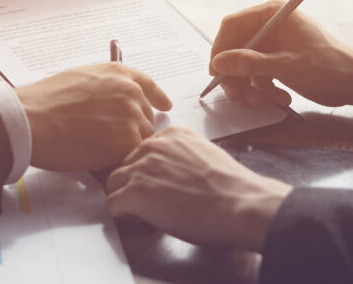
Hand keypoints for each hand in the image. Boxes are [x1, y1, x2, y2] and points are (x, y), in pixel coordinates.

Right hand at [16, 63, 171, 171]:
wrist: (33, 119)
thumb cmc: (45, 101)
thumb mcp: (81, 79)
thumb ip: (104, 88)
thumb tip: (109, 103)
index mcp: (119, 74)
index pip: (148, 85)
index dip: (157, 96)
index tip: (164, 105)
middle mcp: (131, 91)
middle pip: (144, 118)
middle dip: (131, 130)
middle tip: (109, 140)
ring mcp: (131, 116)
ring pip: (140, 140)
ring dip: (125, 148)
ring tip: (97, 151)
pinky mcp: (127, 142)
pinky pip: (130, 157)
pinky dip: (118, 162)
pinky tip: (98, 161)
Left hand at [107, 126, 290, 251]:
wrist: (239, 203)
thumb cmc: (230, 187)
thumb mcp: (204, 154)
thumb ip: (181, 155)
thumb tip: (170, 171)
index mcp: (172, 134)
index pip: (143, 149)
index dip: (147, 170)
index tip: (157, 183)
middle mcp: (154, 145)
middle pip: (125, 163)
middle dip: (133, 181)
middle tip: (150, 200)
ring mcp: (142, 167)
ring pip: (113, 181)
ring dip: (125, 196)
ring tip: (146, 211)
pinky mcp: (136, 191)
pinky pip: (113, 203)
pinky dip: (124, 214)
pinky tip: (142, 219)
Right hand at [209, 0, 352, 107]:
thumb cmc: (327, 67)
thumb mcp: (285, 66)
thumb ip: (249, 63)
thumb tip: (218, 62)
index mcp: (272, 14)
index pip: (233, 25)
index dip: (221, 47)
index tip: (216, 71)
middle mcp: (269, 26)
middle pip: (236, 48)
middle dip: (236, 75)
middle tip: (237, 95)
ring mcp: (272, 44)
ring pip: (244, 65)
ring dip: (250, 87)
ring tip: (261, 102)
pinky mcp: (276, 61)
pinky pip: (257, 75)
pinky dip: (264, 90)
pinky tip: (281, 99)